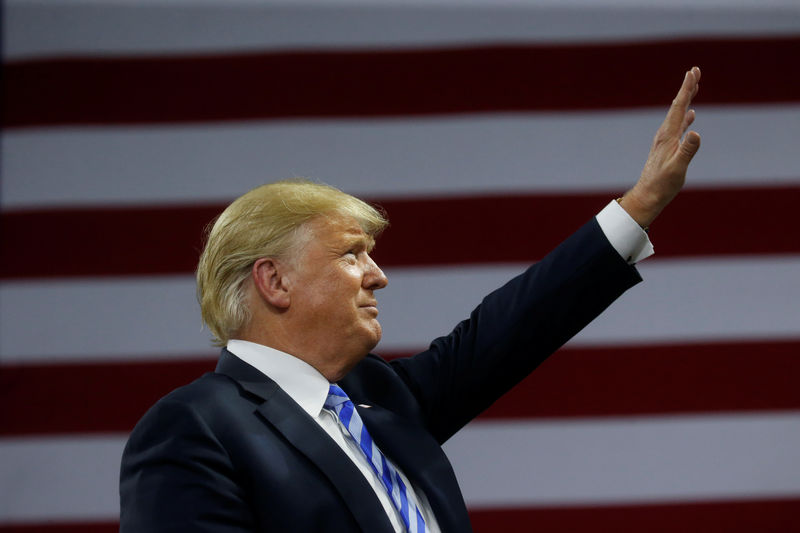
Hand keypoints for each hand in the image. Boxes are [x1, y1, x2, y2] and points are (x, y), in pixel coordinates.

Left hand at [619, 66, 701, 227]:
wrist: (648, 195)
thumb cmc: (662, 184)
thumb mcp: (678, 168)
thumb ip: (687, 150)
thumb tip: (696, 133)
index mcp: (668, 136)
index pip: (679, 107)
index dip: (686, 88)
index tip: (693, 72)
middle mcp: (665, 134)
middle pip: (678, 106)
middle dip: (687, 88)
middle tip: (695, 70)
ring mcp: (666, 141)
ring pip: (679, 115)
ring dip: (687, 100)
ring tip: (694, 87)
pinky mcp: (668, 148)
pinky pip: (679, 127)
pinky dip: (686, 118)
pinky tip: (691, 116)